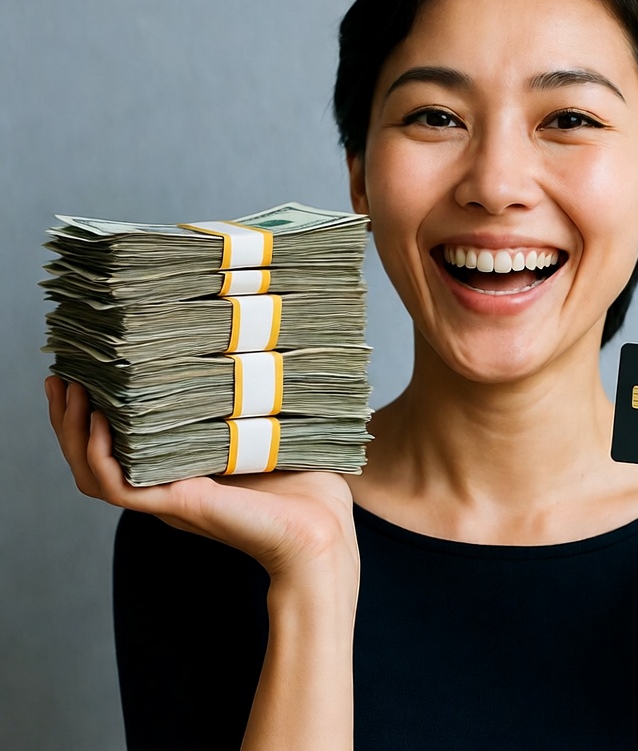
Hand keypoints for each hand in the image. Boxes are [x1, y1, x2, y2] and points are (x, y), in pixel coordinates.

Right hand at [45, 376, 358, 583]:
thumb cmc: (309, 491)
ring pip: (94, 473)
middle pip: (95, 458)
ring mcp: (169, 499)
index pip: (123, 445)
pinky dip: (100, 457)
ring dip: (72, 434)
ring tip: (69, 392)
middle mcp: (168, 487)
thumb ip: (251, 407)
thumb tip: (253, 356)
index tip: (90, 373)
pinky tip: (98, 422)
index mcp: (185, 473)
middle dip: (70, 419)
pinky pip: (118, 488)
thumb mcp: (272, 435)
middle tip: (61, 377)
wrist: (322, 534)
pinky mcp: (178, 506)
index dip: (99, 414)